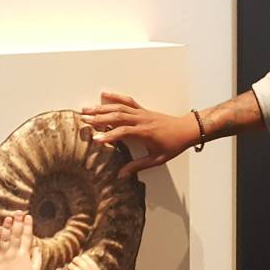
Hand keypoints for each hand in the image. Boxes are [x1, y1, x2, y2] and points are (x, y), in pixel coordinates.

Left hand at [0, 211, 41, 269]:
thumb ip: (37, 257)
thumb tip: (36, 247)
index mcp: (24, 255)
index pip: (27, 236)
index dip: (28, 226)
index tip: (28, 217)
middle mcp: (14, 253)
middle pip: (16, 234)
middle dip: (18, 221)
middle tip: (19, 212)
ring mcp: (3, 255)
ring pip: (4, 237)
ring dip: (6, 226)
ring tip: (8, 217)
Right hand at [81, 92, 198, 176]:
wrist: (186, 130)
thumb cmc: (173, 145)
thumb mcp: (157, 159)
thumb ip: (138, 166)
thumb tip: (121, 174)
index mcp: (145, 133)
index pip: (123, 132)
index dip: (109, 135)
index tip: (95, 140)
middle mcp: (142, 120)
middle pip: (117, 117)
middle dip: (99, 118)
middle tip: (83, 120)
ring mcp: (142, 113)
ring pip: (119, 108)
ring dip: (102, 107)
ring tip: (86, 109)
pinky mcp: (143, 109)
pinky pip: (128, 101)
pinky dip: (115, 97)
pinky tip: (104, 94)